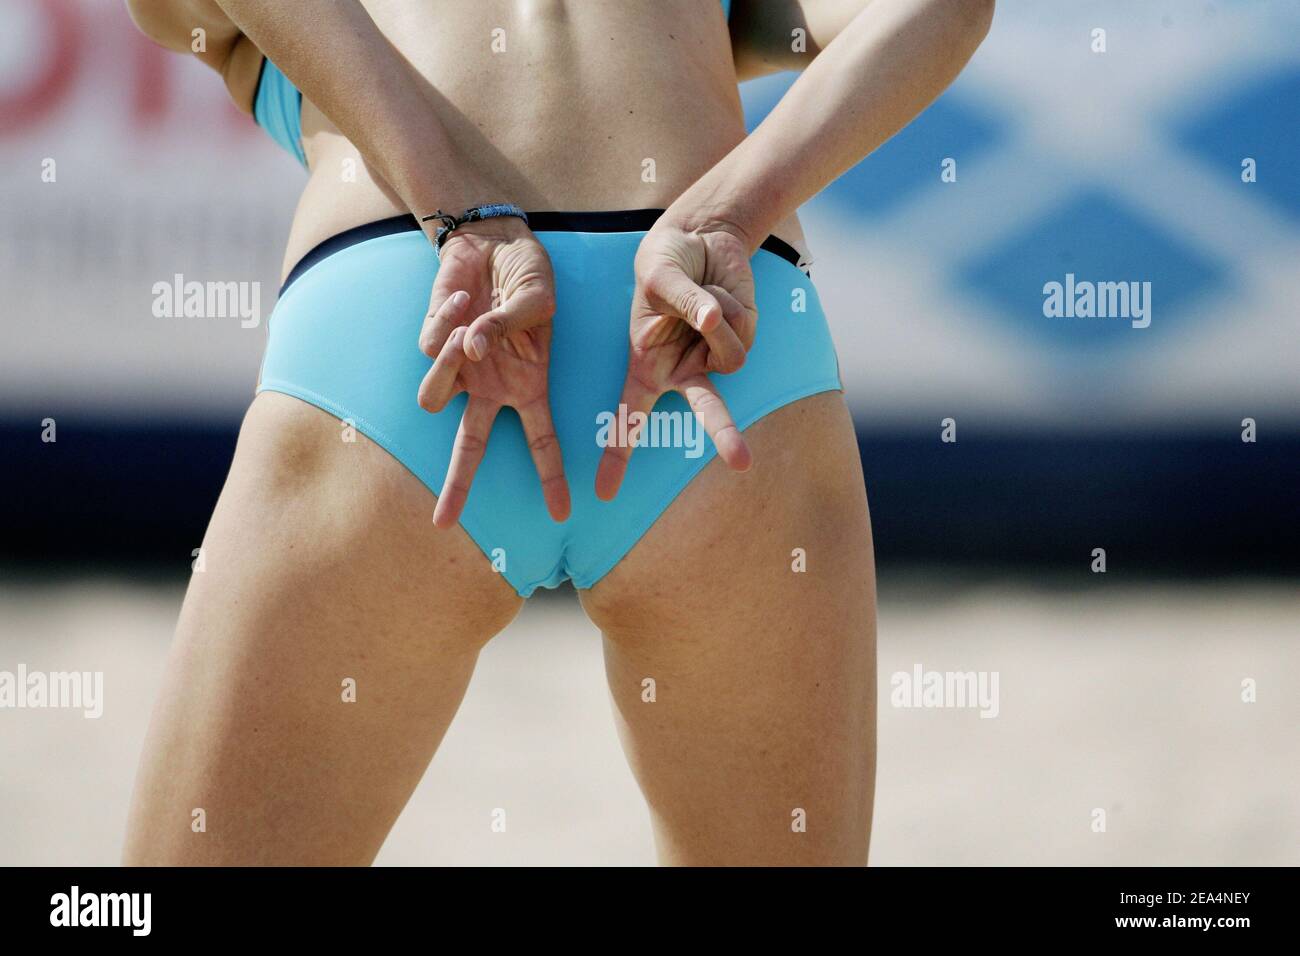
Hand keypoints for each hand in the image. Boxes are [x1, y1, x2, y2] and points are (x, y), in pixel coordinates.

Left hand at [417, 216, 570, 527]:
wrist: (491, 242)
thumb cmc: (527, 276)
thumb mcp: (537, 300)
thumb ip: (508, 327)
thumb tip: (472, 349)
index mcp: (529, 386)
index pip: (542, 442)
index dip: (552, 479)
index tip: (562, 514)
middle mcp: (491, 388)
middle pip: (471, 449)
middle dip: (458, 487)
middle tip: (443, 526)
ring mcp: (459, 370)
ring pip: (435, 399)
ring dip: (450, 366)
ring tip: (472, 325)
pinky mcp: (433, 345)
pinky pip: (431, 348)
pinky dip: (450, 318)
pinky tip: (465, 299)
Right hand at [595, 217, 758, 500]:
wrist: (701, 239)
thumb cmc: (665, 262)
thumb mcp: (659, 275)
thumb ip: (683, 300)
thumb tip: (714, 323)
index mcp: (647, 365)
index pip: (629, 415)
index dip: (617, 454)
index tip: (602, 493)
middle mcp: (683, 370)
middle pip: (705, 410)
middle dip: (724, 434)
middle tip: (742, 464)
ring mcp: (716, 358)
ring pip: (732, 358)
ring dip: (718, 320)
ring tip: (703, 298)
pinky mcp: (744, 340)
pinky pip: (745, 331)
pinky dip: (733, 307)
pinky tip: (720, 294)